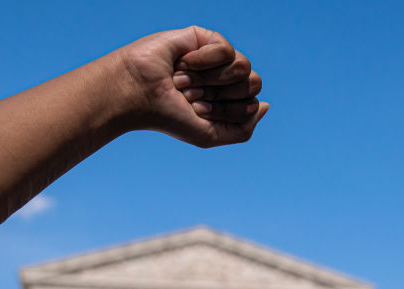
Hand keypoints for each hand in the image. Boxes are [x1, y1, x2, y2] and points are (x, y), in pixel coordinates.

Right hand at [117, 26, 267, 147]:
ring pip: (244, 66)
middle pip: (253, 84)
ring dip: (213, 79)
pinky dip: (204, 60)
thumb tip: (264, 105)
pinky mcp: (204, 37)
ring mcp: (215, 58)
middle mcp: (223, 79)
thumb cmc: (168, 116)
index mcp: (225, 101)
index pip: (251, 104)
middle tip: (191, 95)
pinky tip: (184, 62)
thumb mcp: (208, 135)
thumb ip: (242, 130)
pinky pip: (226, 48)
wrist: (139, 94)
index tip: (197, 112)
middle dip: (222, 95)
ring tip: (185, 80)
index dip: (227, 111)